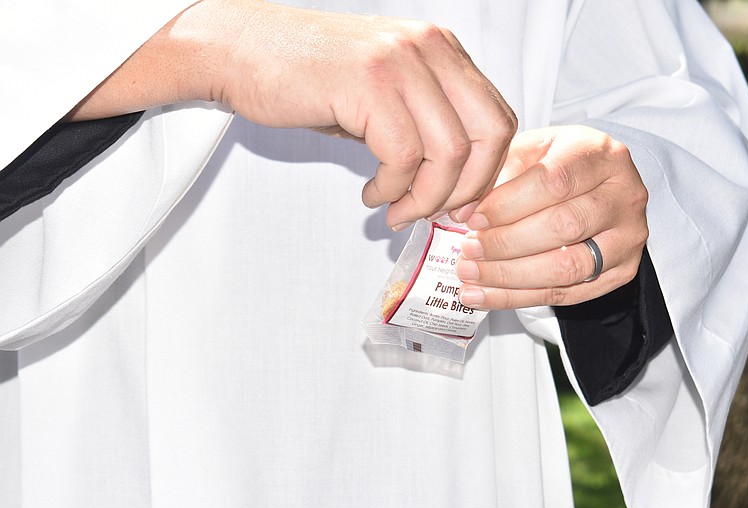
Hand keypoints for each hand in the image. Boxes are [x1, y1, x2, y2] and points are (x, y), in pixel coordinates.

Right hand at [69, 0, 515, 229]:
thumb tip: (458, 181)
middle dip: (467, 189)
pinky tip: (373, 192)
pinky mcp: (368, 84)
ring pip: (448, 152)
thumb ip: (426, 124)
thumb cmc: (307, 75)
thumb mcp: (385, 93)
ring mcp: (400, 62)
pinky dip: (392, 189)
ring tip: (396, 209)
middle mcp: (429, 48)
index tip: (462, 201)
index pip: (498, 118)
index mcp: (440, 48)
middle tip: (436, 212)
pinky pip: (404, 156)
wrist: (240, 52)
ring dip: (424, 197)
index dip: (487, 171)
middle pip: (488, 135)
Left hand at [454, 125, 647, 309]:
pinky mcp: (622, 272)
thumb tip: (463, 212)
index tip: (473, 218)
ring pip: (567, 267)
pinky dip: (519, 298)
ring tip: (471, 275)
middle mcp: (625, 195)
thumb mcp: (529, 152)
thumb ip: (496, 176)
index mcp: (602, 155)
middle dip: (507, 243)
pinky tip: (485, 296)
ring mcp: (628, 237)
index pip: (554, 182)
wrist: (596, 186)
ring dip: (511, 276)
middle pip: (564, 226)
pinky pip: (566, 294)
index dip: (508, 205)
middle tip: (469, 249)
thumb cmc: (558, 164)